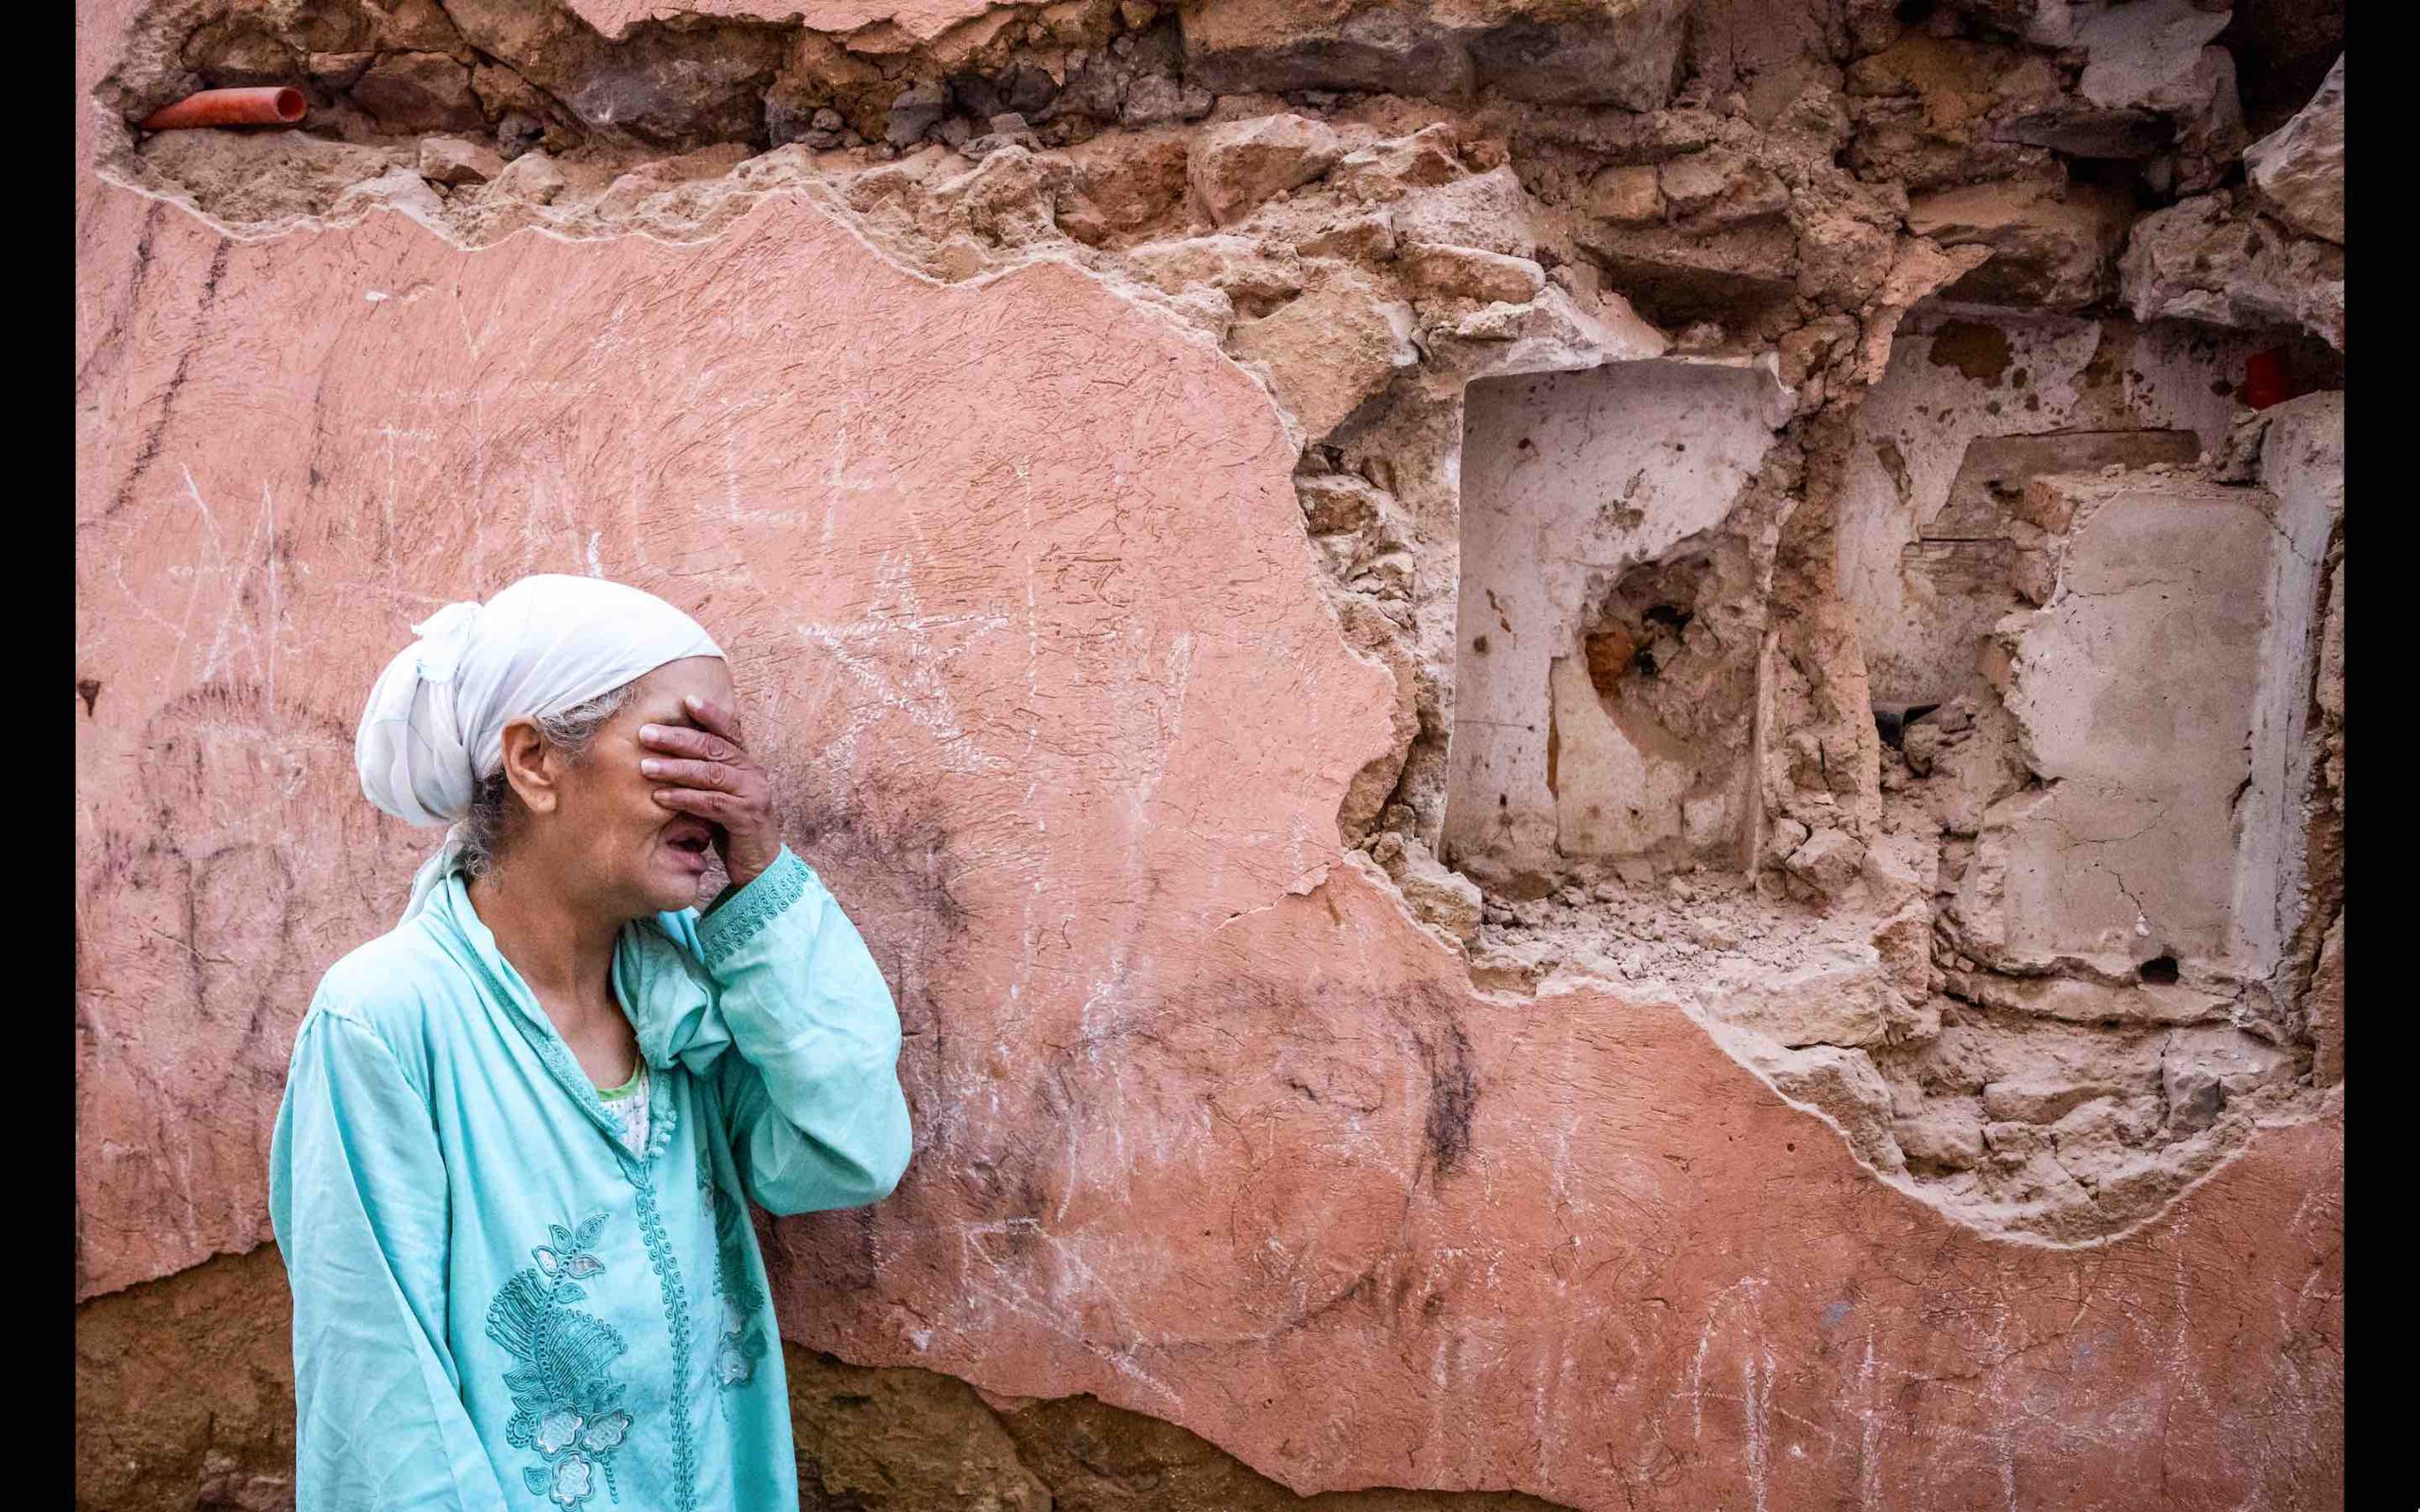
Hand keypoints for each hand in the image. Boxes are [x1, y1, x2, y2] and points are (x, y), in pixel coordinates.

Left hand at [638, 694, 781, 891]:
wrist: (760, 867)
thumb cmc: (732, 829)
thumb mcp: (719, 795)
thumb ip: (704, 774)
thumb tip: (666, 751)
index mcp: (747, 764)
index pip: (730, 731)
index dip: (710, 714)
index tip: (686, 699)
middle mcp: (754, 774)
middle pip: (715, 747)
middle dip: (678, 738)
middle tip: (647, 733)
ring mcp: (754, 794)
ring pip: (712, 773)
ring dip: (675, 768)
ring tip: (645, 766)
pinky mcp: (748, 818)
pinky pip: (712, 803)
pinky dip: (684, 798)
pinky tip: (661, 796)